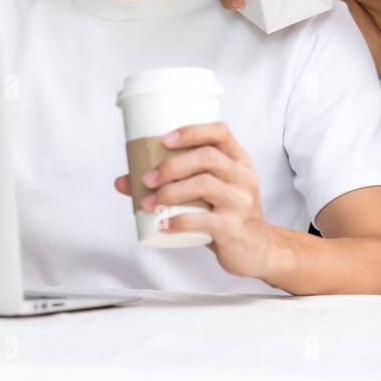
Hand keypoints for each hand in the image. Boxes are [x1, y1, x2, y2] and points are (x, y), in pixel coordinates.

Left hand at [113, 121, 276, 279]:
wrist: (258, 250)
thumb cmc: (226, 215)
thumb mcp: (207, 194)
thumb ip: (171, 184)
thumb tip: (122, 181)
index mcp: (239, 160)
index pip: (220, 132)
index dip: (191, 131)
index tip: (164, 139)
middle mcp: (243, 177)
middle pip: (208, 157)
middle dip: (171, 165)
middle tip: (146, 179)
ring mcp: (241, 202)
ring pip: (205, 185)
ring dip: (170, 192)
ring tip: (148, 202)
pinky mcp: (235, 228)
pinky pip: (204, 221)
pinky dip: (178, 221)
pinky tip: (161, 224)